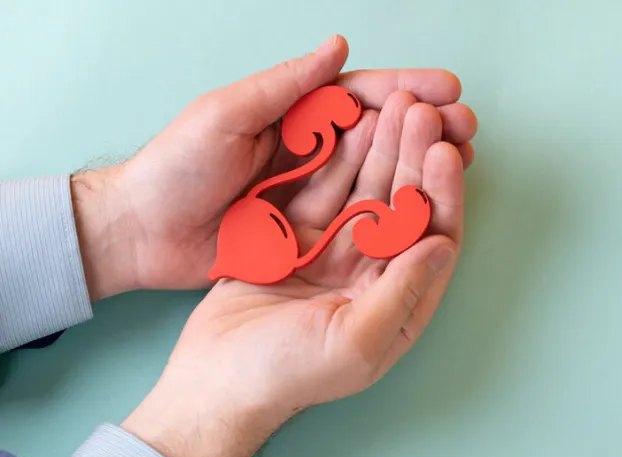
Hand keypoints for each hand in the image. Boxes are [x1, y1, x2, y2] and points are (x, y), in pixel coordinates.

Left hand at [72, 34, 476, 300]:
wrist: (141, 233)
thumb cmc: (175, 167)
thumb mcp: (226, 114)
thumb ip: (285, 86)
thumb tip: (338, 46)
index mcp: (293, 115)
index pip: (360, 96)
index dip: (406, 91)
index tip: (447, 90)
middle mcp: (310, 151)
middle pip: (380, 135)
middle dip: (425, 128)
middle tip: (467, 128)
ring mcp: (312, 193)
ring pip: (377, 175)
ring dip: (418, 168)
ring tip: (459, 163)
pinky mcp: (309, 233)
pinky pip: (357, 219)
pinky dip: (392, 212)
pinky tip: (422, 208)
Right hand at [121, 90, 466, 456]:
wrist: (215, 379)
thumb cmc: (287, 374)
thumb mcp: (354, 342)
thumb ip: (401, 293)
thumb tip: (442, 245)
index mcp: (400, 303)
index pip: (433, 237)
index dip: (442, 194)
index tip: (443, 152)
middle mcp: (375, 273)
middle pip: (404, 204)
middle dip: (414, 157)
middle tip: (419, 110)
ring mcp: (337, 253)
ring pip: (367, 189)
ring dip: (381, 149)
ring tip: (392, 105)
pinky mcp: (299, 238)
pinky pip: (325, 190)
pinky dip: (337, 159)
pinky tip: (350, 126)